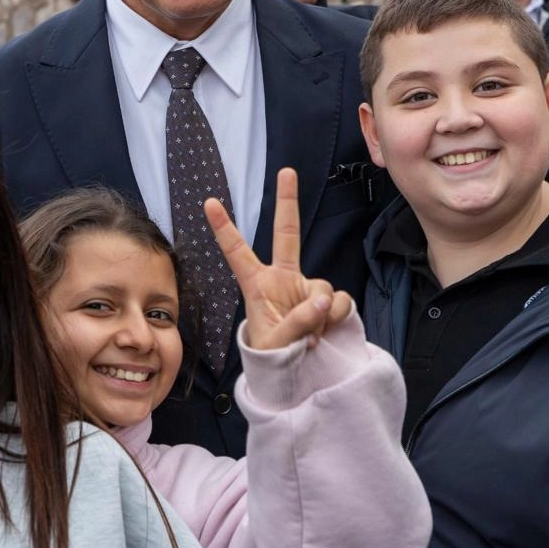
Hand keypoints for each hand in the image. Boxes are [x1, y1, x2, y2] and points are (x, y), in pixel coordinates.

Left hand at [204, 168, 353, 350]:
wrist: (298, 376)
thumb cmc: (273, 357)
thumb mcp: (275, 344)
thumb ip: (297, 322)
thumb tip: (323, 301)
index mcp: (257, 286)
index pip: (237, 253)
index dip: (224, 228)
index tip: (208, 202)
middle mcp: (282, 279)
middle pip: (287, 234)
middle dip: (287, 202)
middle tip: (286, 171)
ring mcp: (306, 288)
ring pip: (322, 286)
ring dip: (320, 313)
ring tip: (309, 337)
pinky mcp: (328, 301)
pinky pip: (340, 301)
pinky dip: (335, 317)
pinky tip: (325, 331)